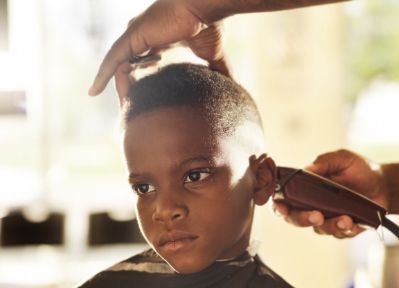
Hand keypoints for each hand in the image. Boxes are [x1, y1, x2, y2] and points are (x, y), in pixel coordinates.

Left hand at [90, 0, 229, 95]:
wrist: (203, 6)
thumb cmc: (209, 25)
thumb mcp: (213, 54)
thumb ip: (219, 70)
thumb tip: (235, 87)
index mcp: (160, 37)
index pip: (144, 55)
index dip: (139, 68)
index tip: (138, 83)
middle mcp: (144, 35)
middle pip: (127, 59)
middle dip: (121, 76)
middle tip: (116, 97)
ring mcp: (136, 35)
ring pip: (116, 61)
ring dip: (107, 77)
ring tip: (95, 95)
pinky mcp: (131, 37)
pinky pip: (111, 60)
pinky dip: (102, 74)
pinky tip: (93, 91)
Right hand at [273, 149, 387, 237]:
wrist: (384, 183)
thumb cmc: (359, 169)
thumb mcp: (342, 158)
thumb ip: (324, 162)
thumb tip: (307, 169)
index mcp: (307, 188)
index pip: (285, 200)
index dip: (279, 206)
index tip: (282, 208)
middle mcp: (313, 205)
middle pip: (297, 219)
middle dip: (303, 219)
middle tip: (317, 215)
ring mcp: (328, 218)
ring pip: (320, 229)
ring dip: (331, 226)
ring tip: (345, 219)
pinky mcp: (344, 228)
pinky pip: (340, 234)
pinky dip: (346, 230)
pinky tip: (354, 223)